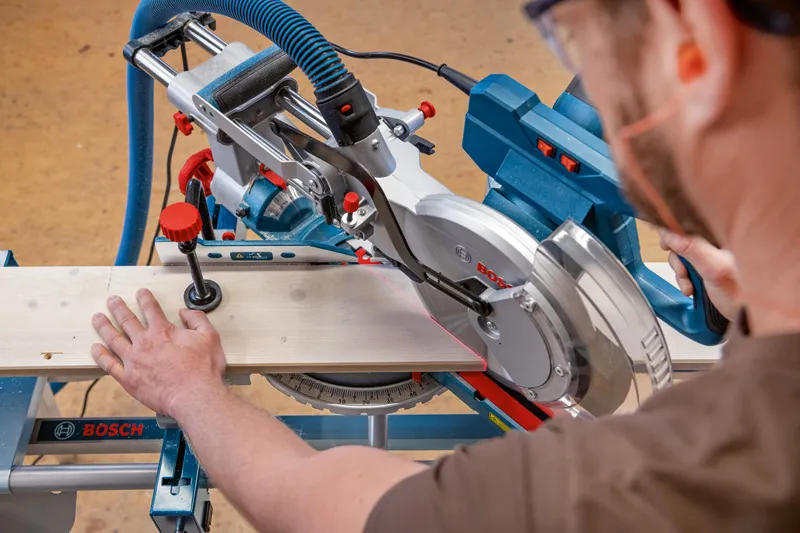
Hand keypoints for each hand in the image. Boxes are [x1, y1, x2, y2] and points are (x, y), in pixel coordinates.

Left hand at [91, 288, 226, 417]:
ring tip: (97, 318)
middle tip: (112, 300)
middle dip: (118, 308)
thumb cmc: (202, 370)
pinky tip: (96, 349)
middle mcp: (144, 343)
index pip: (151, 309)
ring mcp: (133, 361)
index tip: (140, 293)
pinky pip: (109, 364)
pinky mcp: (128, 379)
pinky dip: (100, 355)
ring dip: (104, 326)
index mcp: (163, 331)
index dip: (145, 298)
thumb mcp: (209, 337)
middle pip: (127, 320)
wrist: (193, 396)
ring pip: (113, 339)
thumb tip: (185, 312)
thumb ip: (197, 319)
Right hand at [659, 230, 739, 320]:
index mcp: (723, 235)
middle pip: (684, 242)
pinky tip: (692, 289)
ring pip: (684, 258)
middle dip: (679, 261)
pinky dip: (686, 280)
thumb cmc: (742, 293)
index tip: (666, 244)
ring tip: (690, 287)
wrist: (747, 317)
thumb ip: (691, 248)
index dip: (675, 231)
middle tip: (683, 274)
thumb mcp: (713, 269)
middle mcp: (718, 243)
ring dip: (682, 274)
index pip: (692, 224)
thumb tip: (668, 232)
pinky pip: (689, 269)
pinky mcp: (709, 270)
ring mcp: (714, 257)